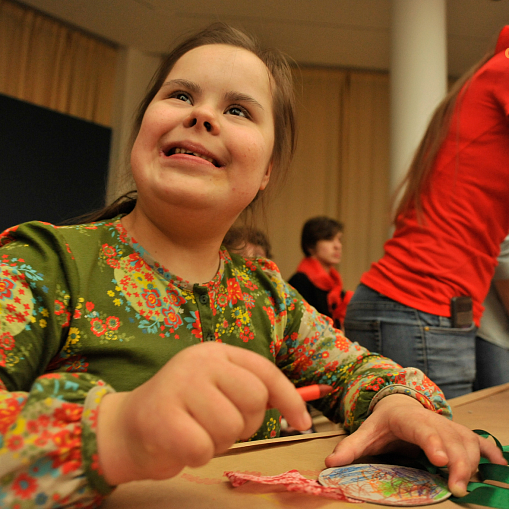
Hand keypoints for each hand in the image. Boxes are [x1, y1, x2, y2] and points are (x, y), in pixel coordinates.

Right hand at [97, 342, 311, 484]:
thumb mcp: (218, 390)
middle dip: (245, 423)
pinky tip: (181, 444)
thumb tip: (300, 413)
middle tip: (219, 425)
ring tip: (197, 432)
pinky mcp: (161, 417)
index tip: (302, 422)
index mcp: (215, 353)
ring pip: (231, 427)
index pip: (265, 372)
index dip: (290, 398)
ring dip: (218, 442)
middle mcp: (198, 362)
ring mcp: (178, 385)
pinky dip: (197, 455)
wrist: (126, 429)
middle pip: (254, 399)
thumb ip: (251, 392)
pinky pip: (203, 448)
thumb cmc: (182, 412)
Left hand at [325, 394, 506, 496]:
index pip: (423, 429)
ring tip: (468, 487)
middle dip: (458, 462)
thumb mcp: (366, 431)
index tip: (440, 460)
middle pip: (451, 439)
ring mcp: (448, 426)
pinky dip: (490, 453)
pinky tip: (500, 468)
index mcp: (408, 418)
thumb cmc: (384, 422)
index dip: (433, 443)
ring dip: (473, 463)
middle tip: (456, 488)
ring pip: (468, 441)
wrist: (399, 403)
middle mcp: (433, 421)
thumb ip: (350, 446)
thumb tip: (330, 463)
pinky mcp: (458, 434)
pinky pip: (478, 441)